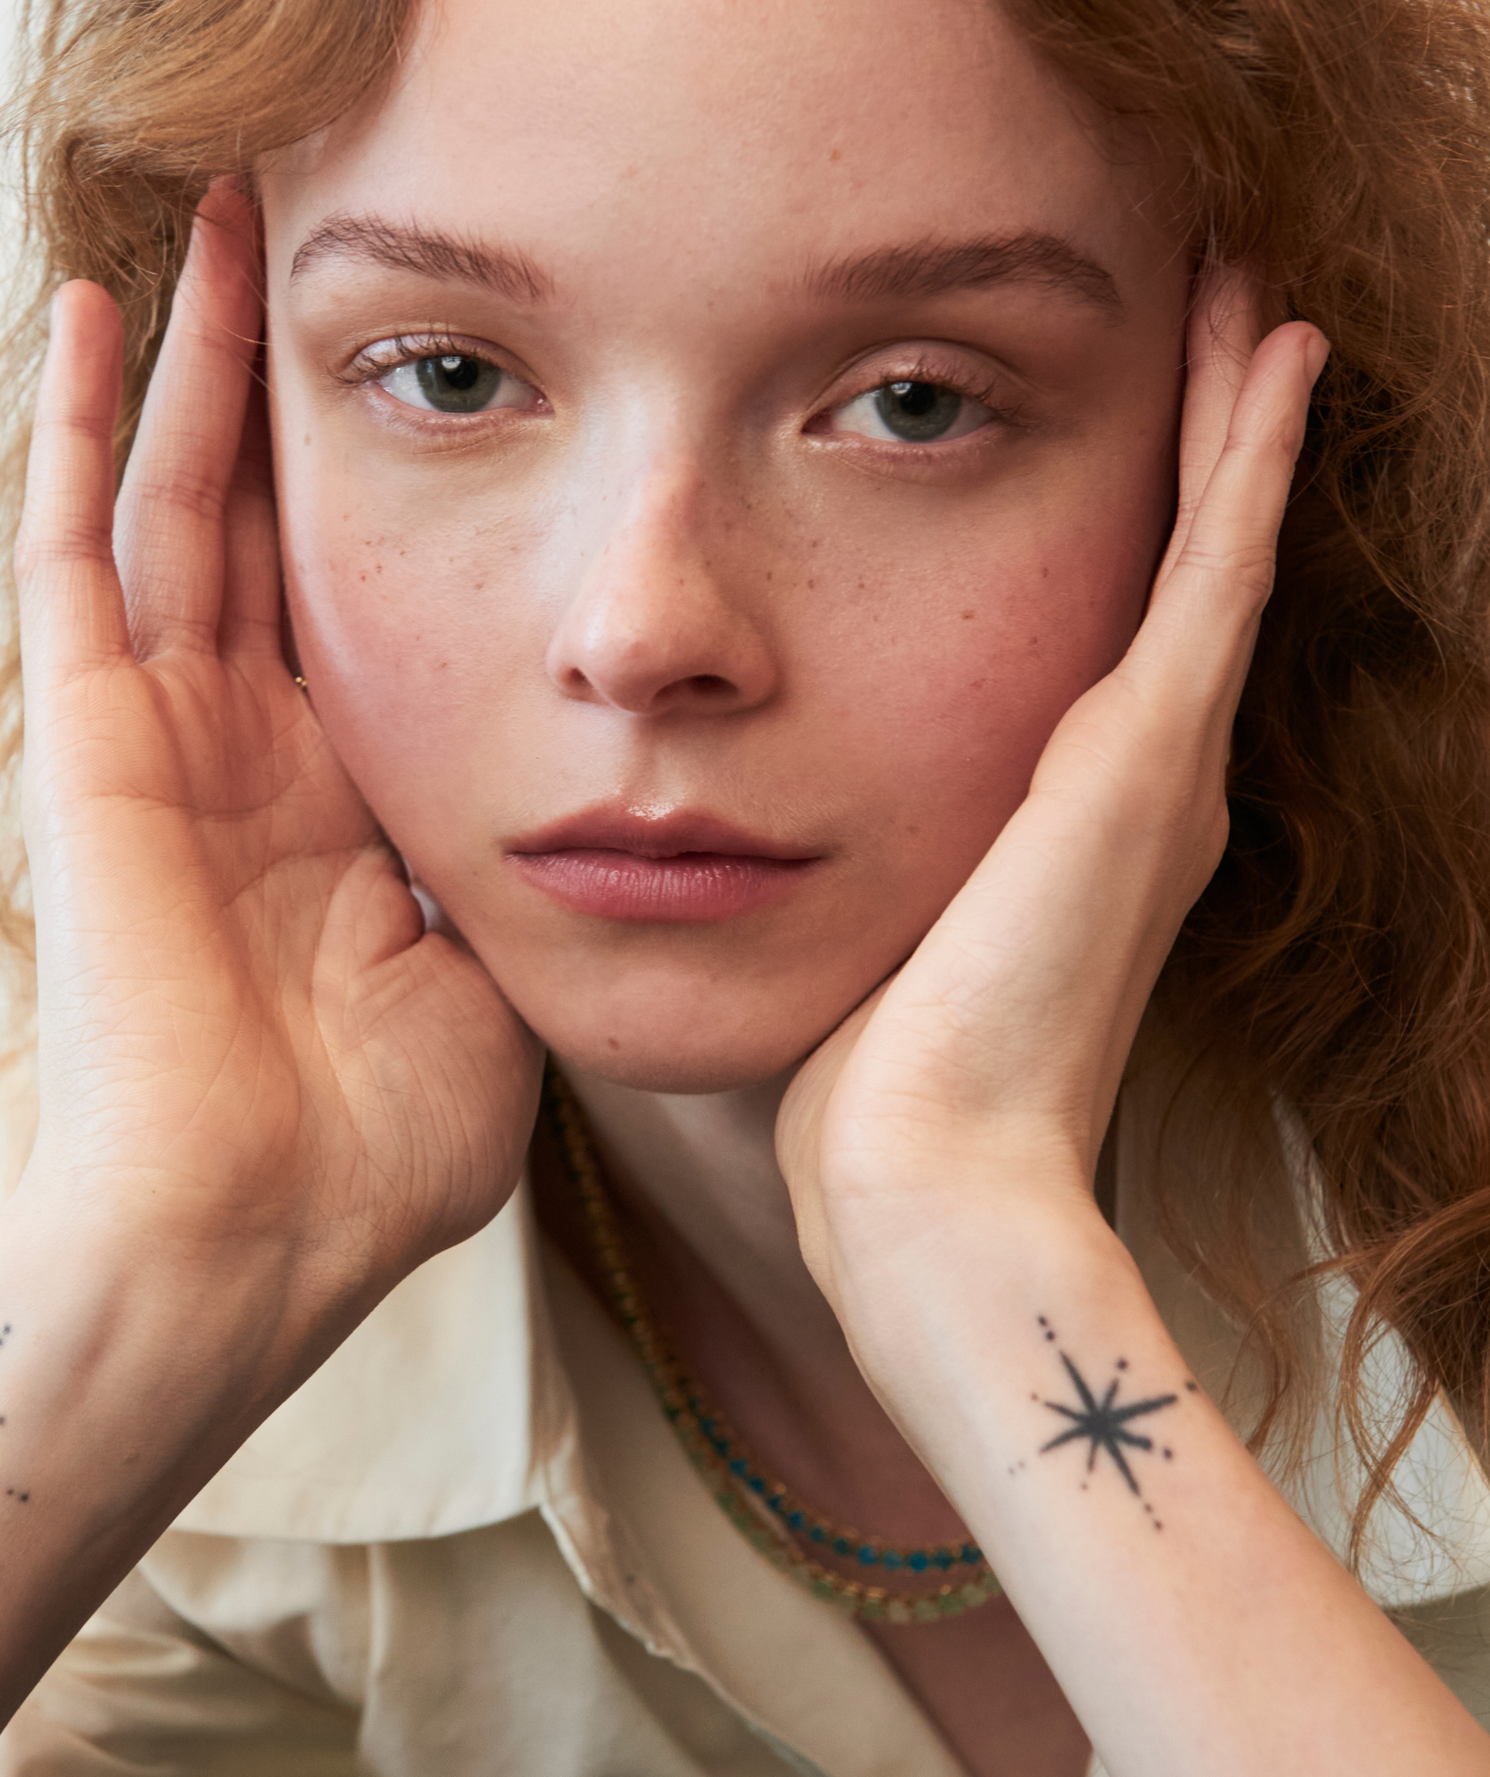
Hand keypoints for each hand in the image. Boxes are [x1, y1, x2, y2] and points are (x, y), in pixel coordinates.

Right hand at [12, 183, 537, 1319]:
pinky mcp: (91, 743)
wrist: (247, 1242)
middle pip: (268, 536)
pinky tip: (109, 313)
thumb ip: (504, 890)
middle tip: (318, 258)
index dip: (399, 509)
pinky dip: (86, 438)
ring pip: (175, 511)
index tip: (460, 402)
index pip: (366, 621)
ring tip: (220, 224)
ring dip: (196, 371)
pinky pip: (77, 557)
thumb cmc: (366, 1158)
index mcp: (344, 818)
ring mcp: (164, 743)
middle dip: (291, 400)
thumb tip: (569, 820)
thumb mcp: (487, 995)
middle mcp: (249, 762)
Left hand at [777, 268, 1328, 1347]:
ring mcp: (1156, 773)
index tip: (1133, 444)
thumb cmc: (884, 1094)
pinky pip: (1214, 570)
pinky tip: (1277, 347)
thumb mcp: (883, 947)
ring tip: (1259, 299)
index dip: (1147, 539)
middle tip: (1235, 324)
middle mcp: (1144, 792)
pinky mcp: (1140, 763)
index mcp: (1080, 835)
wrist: (925, 1181)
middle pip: (1187, 578)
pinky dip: (1250, 458)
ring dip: (1236, 421)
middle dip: (1206, 451)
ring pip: (1214, 548)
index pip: (1125, 642)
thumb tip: (795, 846)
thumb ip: (884, 875)